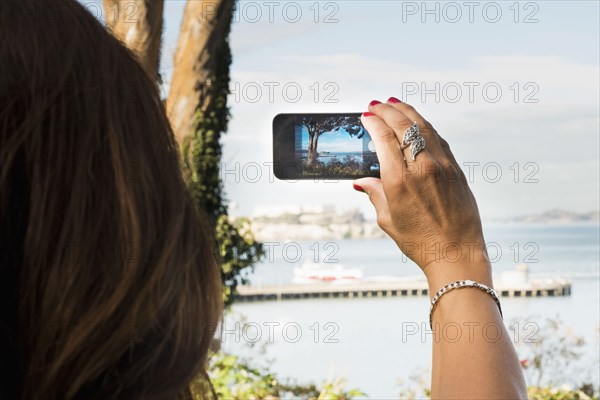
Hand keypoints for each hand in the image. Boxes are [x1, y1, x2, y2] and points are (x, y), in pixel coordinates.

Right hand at [354, 98, 491, 284]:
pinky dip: (425, 126)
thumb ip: (375, 194)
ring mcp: (442, 165)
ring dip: (407, 112)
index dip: (373, 121)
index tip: (366, 115)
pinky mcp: (456, 169)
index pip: (384, 137)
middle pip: (403, 125)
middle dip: (387, 110)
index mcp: (399, 180)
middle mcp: (421, 167)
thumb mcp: (388, 220)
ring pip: (423, 126)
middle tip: (376, 104)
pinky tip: (416, 123)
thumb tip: (362, 181)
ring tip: (394, 104)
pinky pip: (438, 139)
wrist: (456, 253)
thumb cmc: (419, 241)